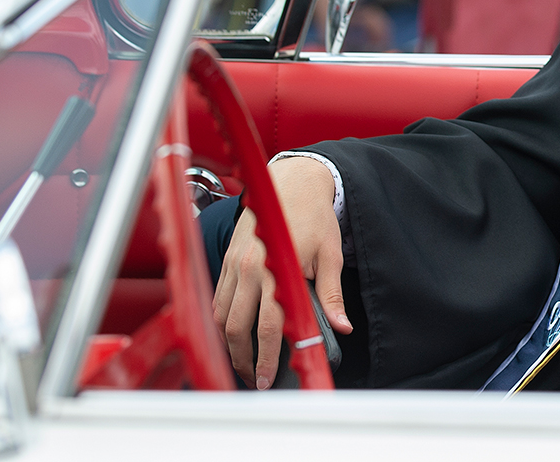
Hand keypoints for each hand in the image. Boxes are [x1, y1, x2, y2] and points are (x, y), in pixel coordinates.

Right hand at [210, 155, 352, 388]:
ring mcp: (232, 262)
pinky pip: (217, 297)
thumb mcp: (330, 255)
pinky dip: (221, 319)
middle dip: (242, 358)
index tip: (268, 378)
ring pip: (220, 315)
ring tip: (243, 361)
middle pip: (235, 327)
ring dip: (228, 342)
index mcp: (274, 269)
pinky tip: (232, 332)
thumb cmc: (313, 215)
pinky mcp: (226, 257)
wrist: (292, 181)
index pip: (268, 326)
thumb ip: (331, 295)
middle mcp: (247, 268)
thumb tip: (342, 327)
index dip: (266, 357)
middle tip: (255, 377)